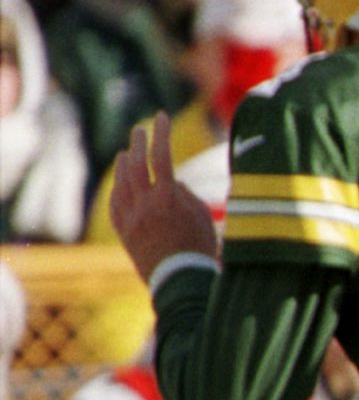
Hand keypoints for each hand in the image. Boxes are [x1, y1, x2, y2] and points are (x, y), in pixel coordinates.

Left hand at [109, 113, 219, 284]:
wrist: (181, 282)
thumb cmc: (201, 251)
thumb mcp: (203, 218)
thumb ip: (186, 195)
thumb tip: (172, 182)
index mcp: (167, 198)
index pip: (161, 155)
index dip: (161, 133)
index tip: (162, 117)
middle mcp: (144, 204)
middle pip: (135, 163)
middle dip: (139, 143)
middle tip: (142, 130)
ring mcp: (130, 217)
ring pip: (121, 181)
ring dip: (125, 163)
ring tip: (127, 152)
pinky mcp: (123, 231)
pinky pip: (115, 202)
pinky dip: (118, 187)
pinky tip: (120, 181)